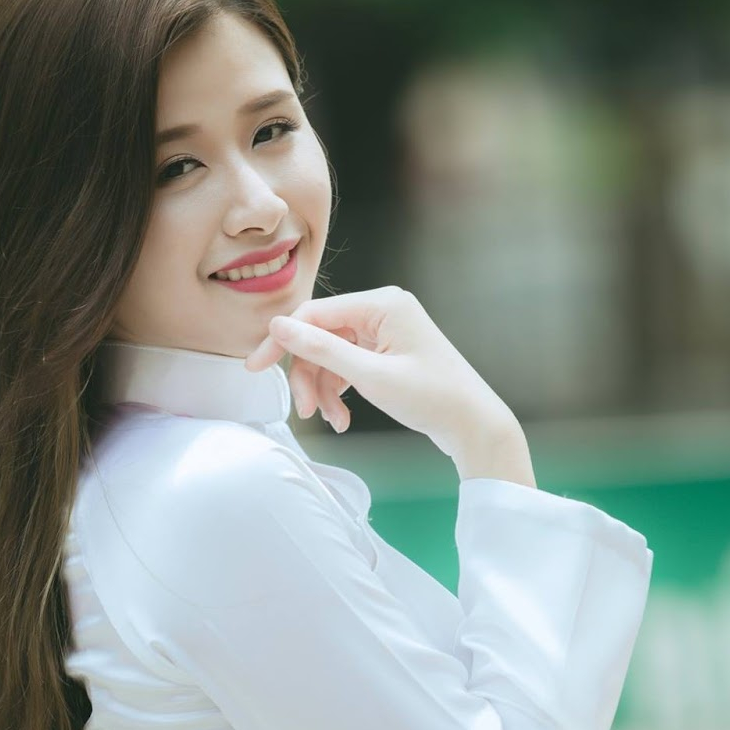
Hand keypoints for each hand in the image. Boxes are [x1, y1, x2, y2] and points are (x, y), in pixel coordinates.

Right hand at [244, 286, 522, 455]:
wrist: (474, 425)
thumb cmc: (433, 398)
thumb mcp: (371, 376)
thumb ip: (321, 350)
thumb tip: (278, 325)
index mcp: (383, 304)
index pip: (315, 314)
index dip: (283, 341)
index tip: (255, 367)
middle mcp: (383, 310)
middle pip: (321, 337)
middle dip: (308, 376)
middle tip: (304, 411)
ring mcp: (385, 332)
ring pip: (331, 356)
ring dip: (323, 390)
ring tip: (332, 421)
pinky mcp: (386, 353)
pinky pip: (348, 367)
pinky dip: (339, 392)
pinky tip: (342, 418)